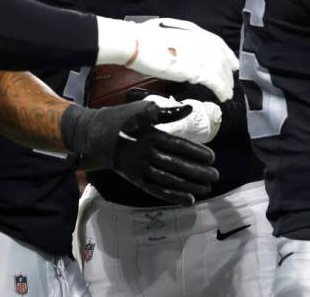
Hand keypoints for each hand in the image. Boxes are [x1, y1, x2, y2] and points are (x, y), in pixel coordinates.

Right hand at [60, 101, 218, 204]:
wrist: (94, 134)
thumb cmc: (122, 119)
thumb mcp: (143, 109)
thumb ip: (167, 112)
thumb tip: (190, 109)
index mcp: (152, 135)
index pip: (180, 146)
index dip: (197, 152)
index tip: (212, 157)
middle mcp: (148, 154)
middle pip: (177, 165)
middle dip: (198, 172)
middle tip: (215, 176)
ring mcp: (141, 168)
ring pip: (169, 180)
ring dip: (189, 186)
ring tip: (206, 189)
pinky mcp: (135, 179)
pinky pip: (156, 190)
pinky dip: (172, 196)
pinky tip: (188, 199)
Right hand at [95, 17, 237, 101]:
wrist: (132, 44)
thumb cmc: (139, 39)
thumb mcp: (162, 36)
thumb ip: (175, 43)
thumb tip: (176, 51)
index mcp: (189, 31)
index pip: (214, 41)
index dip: (226, 53)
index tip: (232, 62)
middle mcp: (196, 39)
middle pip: (219, 56)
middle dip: (227, 71)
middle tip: (231, 82)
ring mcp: (195, 53)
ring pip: (219, 69)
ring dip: (226, 82)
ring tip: (228, 93)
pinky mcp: (192, 68)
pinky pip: (213, 80)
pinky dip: (221, 88)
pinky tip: (223, 95)